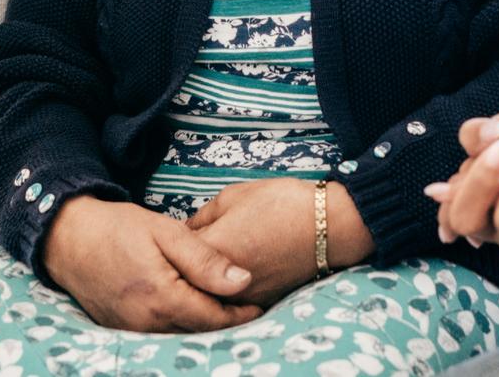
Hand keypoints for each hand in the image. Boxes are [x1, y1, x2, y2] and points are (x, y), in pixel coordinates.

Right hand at [39, 196, 262, 331]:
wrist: (68, 237)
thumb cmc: (119, 228)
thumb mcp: (166, 233)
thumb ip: (205, 259)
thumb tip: (243, 281)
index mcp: (161, 298)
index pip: (212, 319)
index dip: (239, 315)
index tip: (259, 305)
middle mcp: (145, 323)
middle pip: (198, 331)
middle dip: (224, 321)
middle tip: (247, 305)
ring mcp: (131, 330)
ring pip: (179, 335)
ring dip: (202, 324)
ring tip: (223, 306)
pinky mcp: (120, 329)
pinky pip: (159, 333)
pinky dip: (178, 324)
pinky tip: (189, 307)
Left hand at [188, 178, 373, 306]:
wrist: (328, 225)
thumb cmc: (281, 203)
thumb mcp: (233, 196)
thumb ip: (202, 217)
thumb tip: (185, 232)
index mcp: (212, 250)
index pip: (172, 256)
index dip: (169, 244)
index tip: (170, 235)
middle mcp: (223, 282)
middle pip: (187, 281)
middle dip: (183, 266)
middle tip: (191, 247)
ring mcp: (242, 296)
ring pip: (208, 296)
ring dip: (204, 281)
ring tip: (215, 258)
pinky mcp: (260, 302)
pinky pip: (232, 300)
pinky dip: (226, 289)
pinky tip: (235, 269)